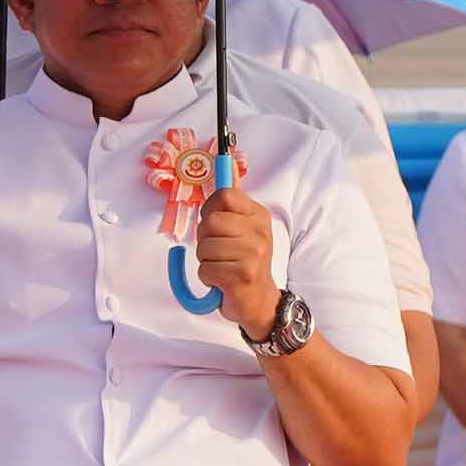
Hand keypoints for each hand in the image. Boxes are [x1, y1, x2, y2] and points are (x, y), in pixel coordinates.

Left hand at [192, 183, 281, 336]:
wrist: (261, 302)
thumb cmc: (245, 263)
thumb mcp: (243, 228)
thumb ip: (234, 200)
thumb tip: (228, 162)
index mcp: (258, 215)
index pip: (224, 195)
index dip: (210, 209)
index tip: (215, 224)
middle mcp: (259, 231)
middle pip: (209, 222)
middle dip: (204, 240)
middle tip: (219, 252)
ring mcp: (254, 253)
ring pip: (204, 247)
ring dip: (206, 261)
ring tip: (222, 267)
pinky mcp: (243, 275)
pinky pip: (205, 270)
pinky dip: (208, 278)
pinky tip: (223, 281)